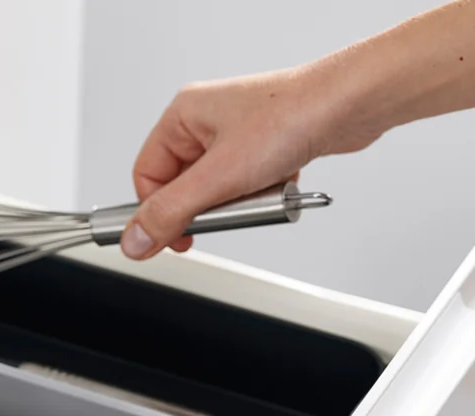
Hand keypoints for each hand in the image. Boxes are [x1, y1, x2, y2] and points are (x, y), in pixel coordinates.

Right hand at [122, 65, 376, 259]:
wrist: (351, 104)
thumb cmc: (291, 117)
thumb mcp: (218, 178)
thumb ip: (169, 215)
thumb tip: (133, 243)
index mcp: (182, 116)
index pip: (146, 178)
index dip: (157, 213)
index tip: (172, 237)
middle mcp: (204, 123)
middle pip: (180, 188)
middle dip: (205, 207)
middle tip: (223, 210)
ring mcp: (234, 135)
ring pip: (213, 191)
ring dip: (234, 203)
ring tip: (256, 190)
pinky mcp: (260, 148)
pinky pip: (242, 186)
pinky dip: (256, 195)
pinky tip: (273, 184)